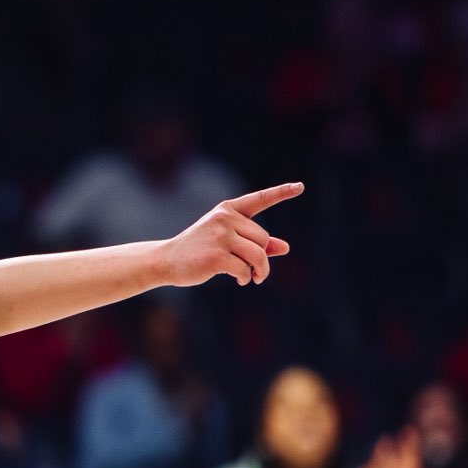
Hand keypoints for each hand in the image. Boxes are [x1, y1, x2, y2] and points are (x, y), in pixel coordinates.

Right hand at [159, 183, 300, 287]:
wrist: (167, 261)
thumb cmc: (200, 250)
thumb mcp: (227, 242)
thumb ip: (255, 243)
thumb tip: (285, 247)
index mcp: (228, 210)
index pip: (259, 199)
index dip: (281, 193)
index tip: (300, 187)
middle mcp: (225, 218)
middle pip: (263, 238)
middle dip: (263, 257)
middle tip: (257, 271)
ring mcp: (219, 235)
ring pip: (257, 253)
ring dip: (260, 270)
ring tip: (253, 278)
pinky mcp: (215, 255)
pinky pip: (244, 267)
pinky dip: (245, 276)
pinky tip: (239, 280)